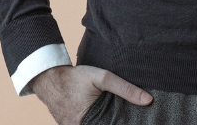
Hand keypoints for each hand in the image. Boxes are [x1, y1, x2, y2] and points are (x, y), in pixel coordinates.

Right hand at [29, 64, 153, 124]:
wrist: (49, 77)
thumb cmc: (76, 77)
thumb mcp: (102, 78)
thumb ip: (125, 89)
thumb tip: (147, 100)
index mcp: (85, 124)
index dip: (121, 124)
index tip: (133, 122)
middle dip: (111, 121)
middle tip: (122, 116)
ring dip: (104, 121)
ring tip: (110, 114)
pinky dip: (95, 120)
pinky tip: (101, 115)